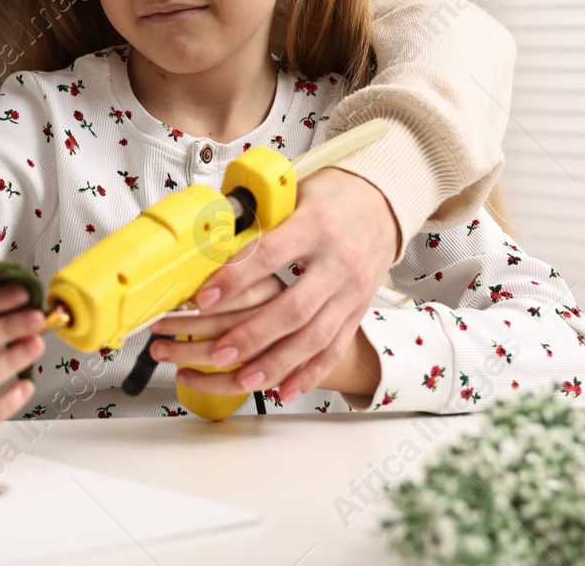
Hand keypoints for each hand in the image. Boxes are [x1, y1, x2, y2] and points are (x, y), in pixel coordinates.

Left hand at [173, 167, 398, 399]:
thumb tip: (207, 238)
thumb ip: (257, 218)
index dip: (237, 278)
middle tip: (217, 353)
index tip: (204, 298)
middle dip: (254, 335)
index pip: (272, 254)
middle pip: (295, 307)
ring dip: (277, 363)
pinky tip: (284, 389)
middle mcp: (338, 261)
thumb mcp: (293, 195)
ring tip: (244, 380)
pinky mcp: (358, 311)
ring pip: (315, 337)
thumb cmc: (329, 198)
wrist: (381, 205)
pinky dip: (310, 373)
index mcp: (316, 225)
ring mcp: (352, 291)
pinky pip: (335, 348)